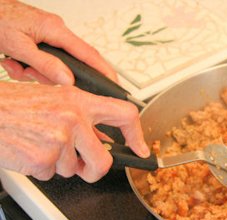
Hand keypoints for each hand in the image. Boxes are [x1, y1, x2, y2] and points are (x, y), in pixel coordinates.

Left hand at [0, 0, 116, 84]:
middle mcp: (55, 30)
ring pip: (53, 64)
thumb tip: (68, 79)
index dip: (104, 71)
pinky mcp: (38, 38)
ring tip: (15, 65)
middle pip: (69, 63)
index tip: (114, 84)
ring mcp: (47, 34)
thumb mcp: (18, 47)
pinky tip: (12, 61)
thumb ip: (44, 65)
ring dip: (33, 71)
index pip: (88, 54)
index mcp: (55, 29)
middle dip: (50, 75)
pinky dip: (27, 66)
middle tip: (31, 75)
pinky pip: (42, 60)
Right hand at [0, 82, 149, 181]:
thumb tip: (101, 136)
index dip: (137, 135)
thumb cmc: (12, 104)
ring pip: (73, 169)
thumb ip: (81, 115)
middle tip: (84, 167)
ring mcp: (59, 140)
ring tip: (39, 144)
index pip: (125, 114)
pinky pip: (51, 175)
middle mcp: (73, 119)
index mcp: (79, 100)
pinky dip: (40, 169)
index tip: (140, 149)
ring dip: (58, 164)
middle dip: (94, 170)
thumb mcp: (52, 98)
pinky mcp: (43, 159)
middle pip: (103, 160)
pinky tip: (29, 150)